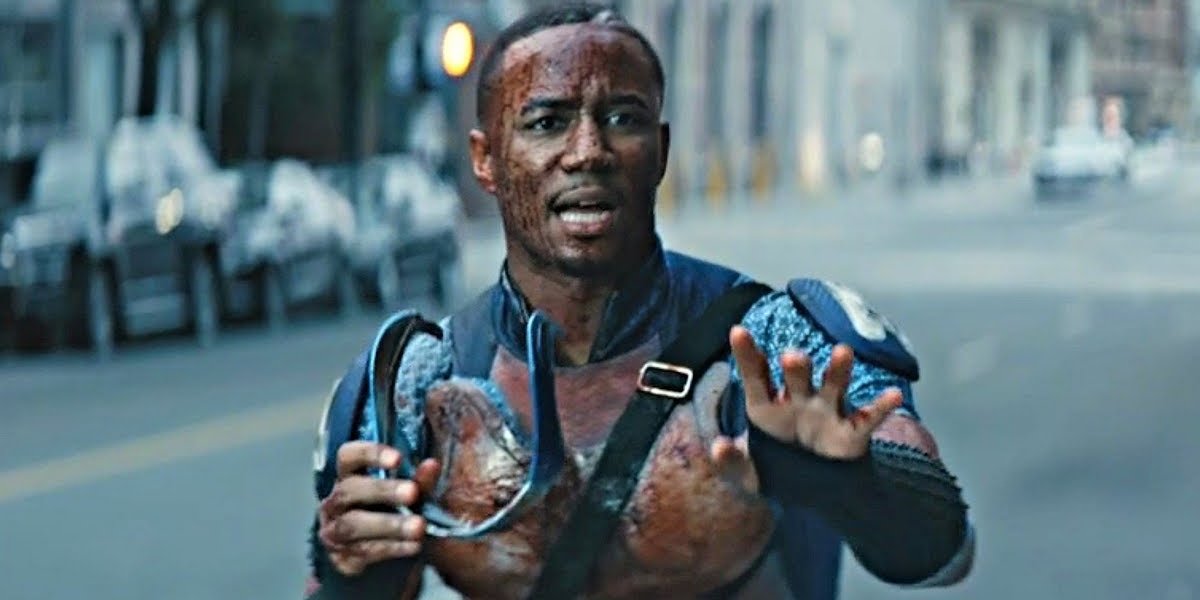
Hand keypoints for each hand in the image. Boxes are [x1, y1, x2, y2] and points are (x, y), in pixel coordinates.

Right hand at [317, 441, 441, 575]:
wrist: (386, 556)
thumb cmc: (394, 512)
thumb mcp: (409, 495)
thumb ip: (419, 481)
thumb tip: (432, 465)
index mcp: (349, 476)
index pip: (348, 456)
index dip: (369, 454)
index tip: (398, 459)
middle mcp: (336, 501)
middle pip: (349, 490)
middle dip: (382, 490)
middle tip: (412, 492)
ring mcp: (335, 531)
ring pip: (353, 525)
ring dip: (388, 524)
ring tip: (419, 526)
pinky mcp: (343, 558)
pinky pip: (364, 551)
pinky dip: (392, 547)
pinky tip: (414, 545)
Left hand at [724, 326, 902, 459]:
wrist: (812, 491)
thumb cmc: (775, 470)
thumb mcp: (746, 474)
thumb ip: (731, 461)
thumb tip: (717, 448)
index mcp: (766, 405)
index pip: (755, 375)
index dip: (747, 354)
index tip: (737, 332)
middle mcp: (798, 400)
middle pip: (796, 376)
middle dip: (796, 366)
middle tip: (792, 357)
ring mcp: (826, 412)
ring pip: (833, 385)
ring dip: (838, 370)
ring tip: (843, 351)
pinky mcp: (852, 432)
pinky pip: (868, 417)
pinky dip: (881, 407)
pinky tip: (893, 395)